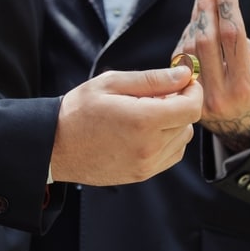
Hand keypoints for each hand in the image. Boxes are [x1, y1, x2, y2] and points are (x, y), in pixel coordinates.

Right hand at [51, 66, 201, 185]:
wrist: (56, 146)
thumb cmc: (79, 110)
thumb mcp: (112, 83)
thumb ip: (153, 79)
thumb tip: (184, 75)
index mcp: (143, 120)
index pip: (191, 107)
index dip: (193, 90)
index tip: (183, 81)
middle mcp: (149, 146)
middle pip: (188, 122)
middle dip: (180, 104)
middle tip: (155, 95)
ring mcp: (146, 165)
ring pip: (181, 139)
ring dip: (174, 123)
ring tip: (147, 114)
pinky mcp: (142, 175)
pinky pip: (171, 155)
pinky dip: (167, 140)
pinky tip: (146, 131)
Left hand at [173, 0, 249, 151]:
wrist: (248, 128)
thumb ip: (241, 41)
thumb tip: (223, 4)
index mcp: (245, 85)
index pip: (232, 35)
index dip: (227, 5)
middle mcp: (220, 94)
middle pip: (206, 40)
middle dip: (205, 8)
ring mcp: (199, 99)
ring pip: (189, 49)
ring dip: (194, 20)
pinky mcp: (185, 98)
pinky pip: (181, 61)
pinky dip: (187, 38)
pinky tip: (195, 24)